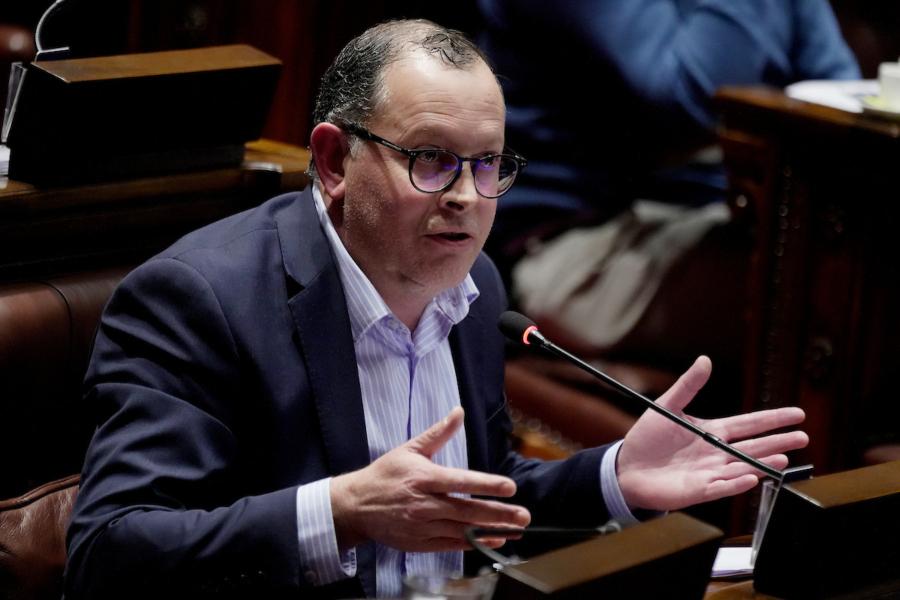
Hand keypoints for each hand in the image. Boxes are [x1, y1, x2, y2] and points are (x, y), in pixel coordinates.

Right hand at [330, 407, 530, 552]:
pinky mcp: (421, 542)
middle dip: (498, 513)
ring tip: (515, 529)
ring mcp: (423, 525)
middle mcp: (425, 503)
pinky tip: (493, 540)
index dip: (486, 485)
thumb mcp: (409, 450)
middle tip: (523, 515)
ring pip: (463, 530)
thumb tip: (458, 411)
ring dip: (492, 531)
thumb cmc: (385, 475)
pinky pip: (452, 545)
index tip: (509, 487)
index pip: (460, 482)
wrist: (356, 506)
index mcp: (423, 478)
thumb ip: (437, 433)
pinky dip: (473, 544)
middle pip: (467, 510)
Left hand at [616, 356, 807, 511]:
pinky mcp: (698, 490)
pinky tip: (752, 477)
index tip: (798, 414)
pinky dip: (737, 483)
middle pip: (753, 447)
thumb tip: (705, 360)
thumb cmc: (648, 438)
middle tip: (803, 437)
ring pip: (743, 468)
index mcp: (712, 432)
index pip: (748, 424)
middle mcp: (716, 453)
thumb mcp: (667, 406)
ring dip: (762, 464)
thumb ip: (688, 385)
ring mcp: (710, 473)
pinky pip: (722, 488)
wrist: (627, 466)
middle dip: (778, 442)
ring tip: (784, 458)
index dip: (773, 420)